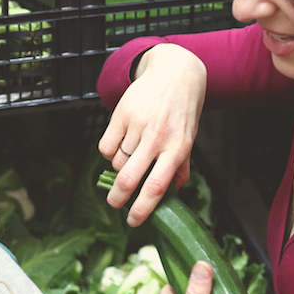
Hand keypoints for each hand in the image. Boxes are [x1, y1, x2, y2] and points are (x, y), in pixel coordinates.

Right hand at [101, 43, 207, 225]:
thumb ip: (180, 166)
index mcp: (177, 147)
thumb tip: (173, 193)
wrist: (174, 71)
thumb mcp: (188, 137)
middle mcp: (157, 138)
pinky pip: (106, 147)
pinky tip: (120, 144)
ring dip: (118, 168)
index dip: (142, 209)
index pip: (156, 186)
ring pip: (116, 163)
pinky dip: (109, 152)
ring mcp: (137, 126)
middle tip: (115, 204)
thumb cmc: (182, 109)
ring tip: (128, 159)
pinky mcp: (120, 115)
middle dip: (117, 198)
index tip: (133, 222)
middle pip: (128, 179)